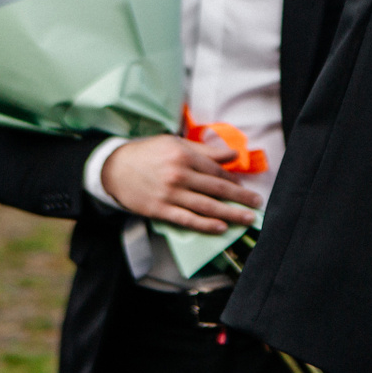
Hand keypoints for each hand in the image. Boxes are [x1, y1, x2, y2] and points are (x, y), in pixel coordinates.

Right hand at [101, 134, 260, 232]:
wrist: (114, 168)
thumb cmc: (148, 154)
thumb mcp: (175, 144)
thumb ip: (205, 151)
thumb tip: (233, 155)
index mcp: (184, 156)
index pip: (216, 170)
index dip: (233, 180)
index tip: (244, 187)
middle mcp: (179, 175)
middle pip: (216, 189)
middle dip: (240, 197)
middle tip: (257, 203)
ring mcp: (169, 194)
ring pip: (206, 206)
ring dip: (230, 213)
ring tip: (247, 218)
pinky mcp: (159, 210)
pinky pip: (187, 219)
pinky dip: (205, 225)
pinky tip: (221, 228)